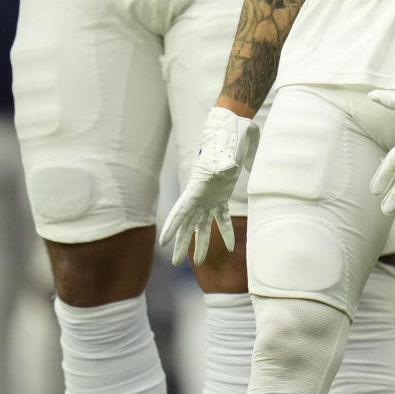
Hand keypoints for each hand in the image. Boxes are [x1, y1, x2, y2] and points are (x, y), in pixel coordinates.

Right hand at [160, 107, 258, 266]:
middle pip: (188, 223)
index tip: (162, 243)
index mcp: (197, 187)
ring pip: (203, 225)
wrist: (232, 130)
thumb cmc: (227, 139)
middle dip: (181, 243)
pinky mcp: (223, 195)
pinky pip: (222, 218)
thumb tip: (226, 168)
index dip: (172, 227)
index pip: (182, 210)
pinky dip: (226, 232)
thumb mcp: (225, 152)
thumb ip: (224, 163)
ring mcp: (211, 196)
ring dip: (201, 243)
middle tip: (175, 262)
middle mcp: (201, 195)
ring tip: (199, 263)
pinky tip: (231, 247)